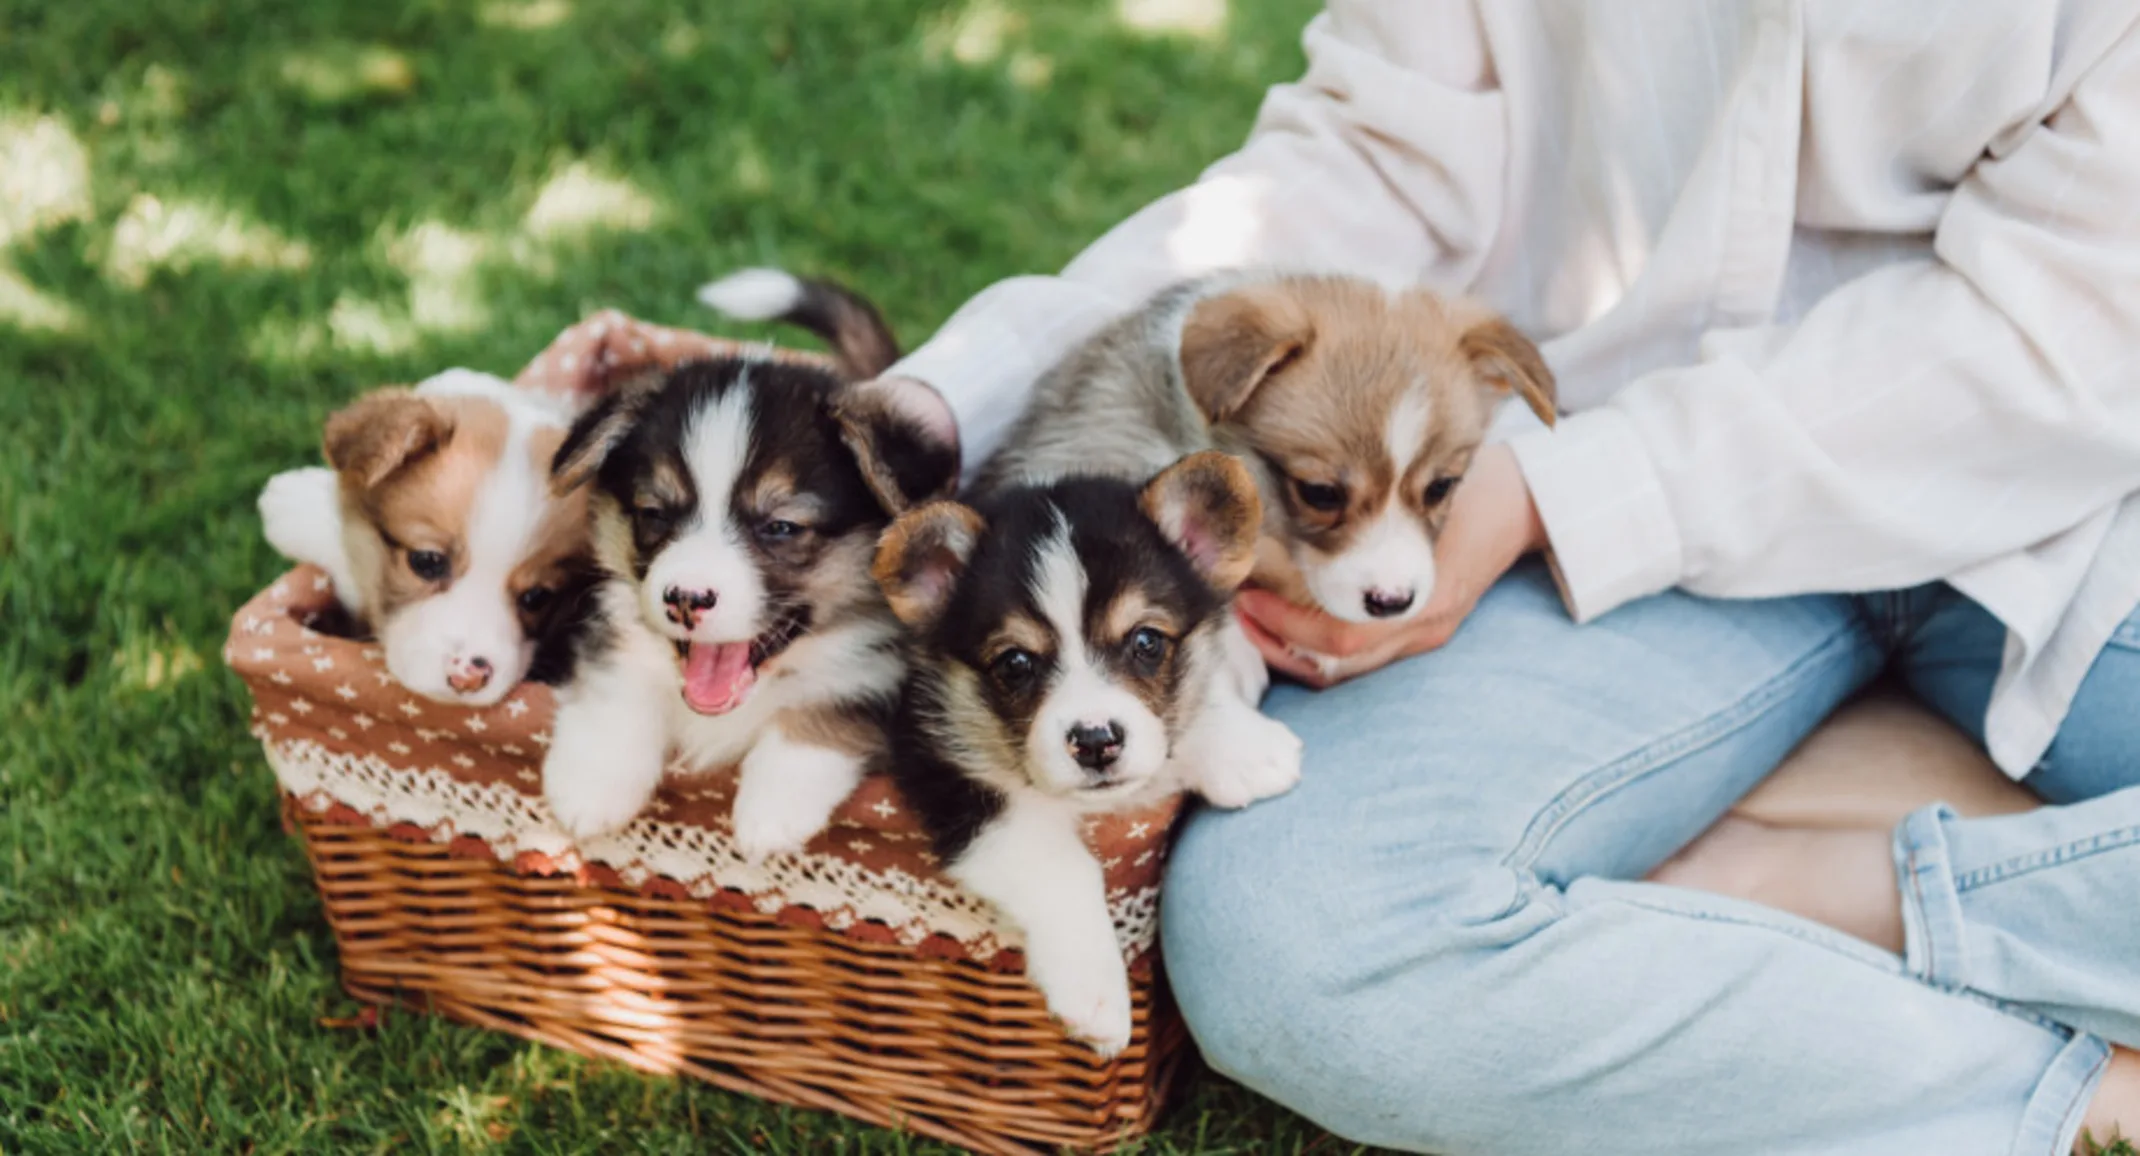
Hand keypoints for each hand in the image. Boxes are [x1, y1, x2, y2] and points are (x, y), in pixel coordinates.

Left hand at [1237, 444, 1544, 687]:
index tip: (1248, 594)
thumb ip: (1370, 500)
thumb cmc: (1473, 484)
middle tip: (1240, 607)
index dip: (1285, 624)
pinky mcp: (1420, 631)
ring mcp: (1423, 634)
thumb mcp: (1422, 487)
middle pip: (1335, 664)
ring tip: (1256, 614)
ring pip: (1344, 667)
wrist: (1529, 501)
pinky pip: (1359, 654)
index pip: (1340, 639)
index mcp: (1422, 600)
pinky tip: (1292, 614)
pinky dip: (1318, 641)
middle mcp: (1421, 627)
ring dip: (1294, 646)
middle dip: (1279, 642)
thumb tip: (1297, 495)